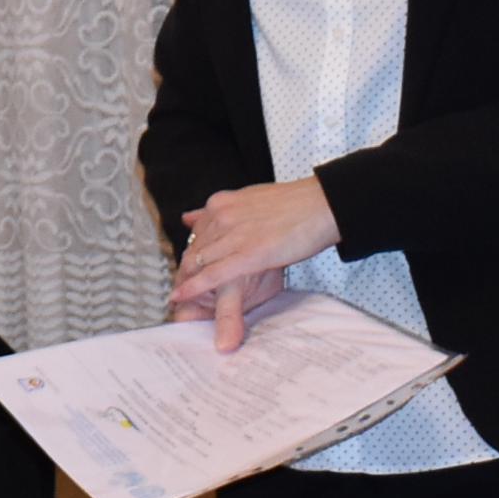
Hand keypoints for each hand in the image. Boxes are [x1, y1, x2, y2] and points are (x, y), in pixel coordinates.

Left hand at [169, 177, 335, 343]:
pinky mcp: (247, 255)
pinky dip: (194, 288)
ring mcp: (233, 235)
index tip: (186, 267)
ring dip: (186, 282)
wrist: (321, 205)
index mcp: (221, 203)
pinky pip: (213, 275)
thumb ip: (222, 211)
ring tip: (178, 299)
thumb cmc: (294, 204)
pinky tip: (181, 297)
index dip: (189, 253)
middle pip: (193, 249)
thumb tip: (191, 217)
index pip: (195, 233)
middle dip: (185, 272)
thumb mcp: (249, 198)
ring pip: (199, 263)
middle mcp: (221, 217)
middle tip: (179, 287)